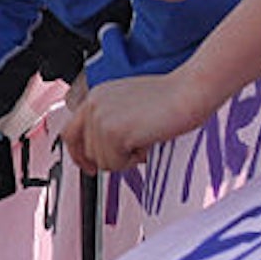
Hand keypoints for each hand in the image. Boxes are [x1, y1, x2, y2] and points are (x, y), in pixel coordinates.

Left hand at [63, 71, 216, 173]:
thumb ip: (112, 122)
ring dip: (125, 158)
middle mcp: (93, 105)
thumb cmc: (172, 98)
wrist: (190, 92)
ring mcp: (101, 118)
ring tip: (145, 137)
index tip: (89, 167)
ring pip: (103, 161)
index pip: (71, 131)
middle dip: (111, 158)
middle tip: (135, 149)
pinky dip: (133, 160)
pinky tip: (147, 141)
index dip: (78, 154)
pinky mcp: (113, 132)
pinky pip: (115, 164)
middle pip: (88, 152)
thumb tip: (102, 153)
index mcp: (97, 96)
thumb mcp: (131, 106)